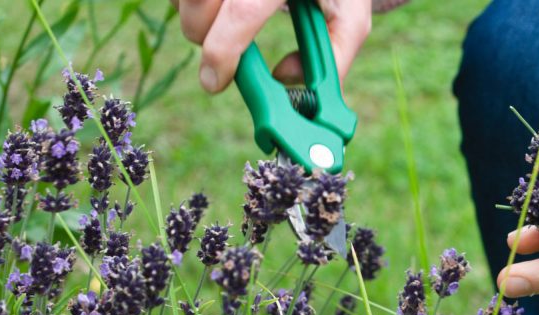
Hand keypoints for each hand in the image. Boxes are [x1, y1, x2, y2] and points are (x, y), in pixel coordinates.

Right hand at [170, 0, 371, 92]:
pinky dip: (189, 3)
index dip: (222, 53)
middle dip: (202, 36)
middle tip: (223, 51)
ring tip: (226, 21)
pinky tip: (216, 6)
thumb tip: (284, 80)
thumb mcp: (349, 15)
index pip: (243, 13)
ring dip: (194, 17)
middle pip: (199, 2)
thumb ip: (332, 57)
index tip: (214, 83)